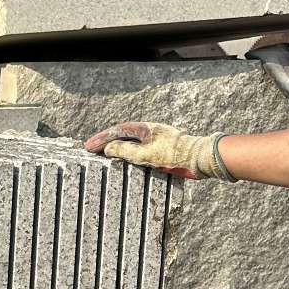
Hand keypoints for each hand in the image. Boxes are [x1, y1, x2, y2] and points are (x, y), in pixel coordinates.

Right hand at [83, 121, 233, 179]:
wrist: (200, 159)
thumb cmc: (175, 155)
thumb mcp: (145, 155)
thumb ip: (125, 151)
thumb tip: (109, 148)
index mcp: (145, 128)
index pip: (117, 131)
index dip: (101, 138)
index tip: (88, 146)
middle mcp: (150, 131)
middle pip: (123, 134)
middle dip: (106, 141)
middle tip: (91, 149)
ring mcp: (156, 139)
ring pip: (131, 141)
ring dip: (116, 147)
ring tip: (104, 155)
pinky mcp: (162, 149)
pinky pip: (139, 148)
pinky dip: (127, 152)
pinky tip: (125, 160)